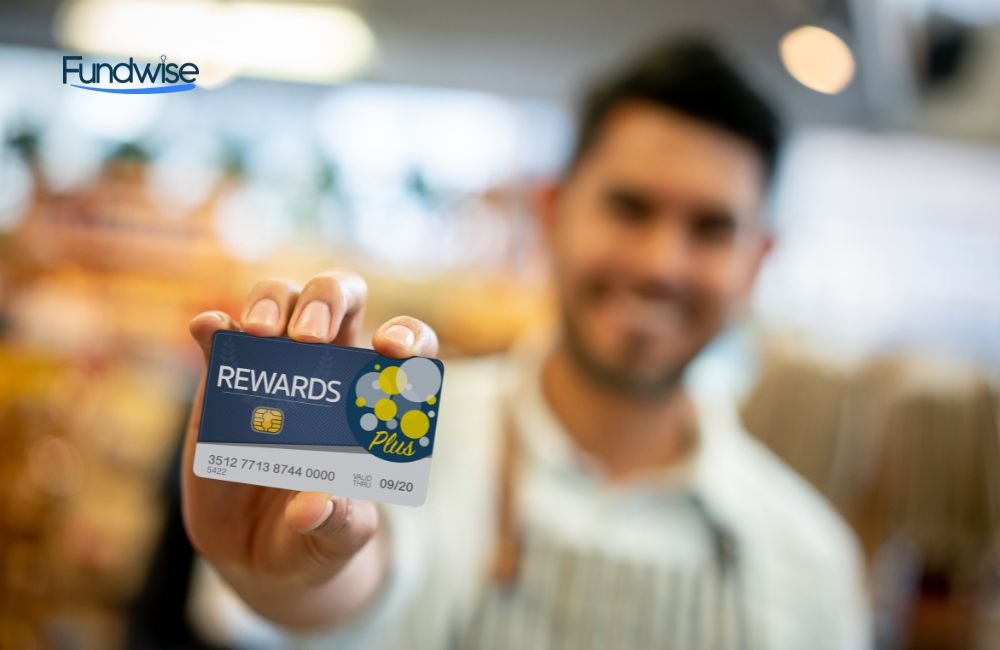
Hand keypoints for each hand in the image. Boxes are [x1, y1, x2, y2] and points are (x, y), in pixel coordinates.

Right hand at [180, 271, 438, 626]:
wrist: (260, 553)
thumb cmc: (318, 536)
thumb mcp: (338, 541)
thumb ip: (339, 524)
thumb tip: (313, 506)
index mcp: (375, 397)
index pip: (407, 346)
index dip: (408, 337)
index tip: (391, 351)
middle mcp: (329, 368)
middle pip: (340, 298)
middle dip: (327, 300)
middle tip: (308, 338)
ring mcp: (275, 367)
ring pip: (280, 299)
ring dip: (272, 302)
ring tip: (257, 333)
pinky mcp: (224, 381)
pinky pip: (220, 337)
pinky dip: (215, 326)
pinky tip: (208, 329)